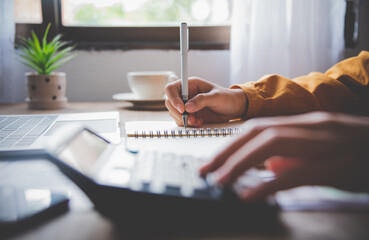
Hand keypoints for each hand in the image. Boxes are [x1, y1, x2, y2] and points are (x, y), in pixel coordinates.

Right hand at [164, 77, 246, 126]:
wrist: (233, 108)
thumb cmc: (226, 98)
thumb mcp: (216, 97)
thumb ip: (202, 100)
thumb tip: (188, 107)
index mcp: (190, 84)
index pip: (171, 88)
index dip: (173, 98)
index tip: (182, 109)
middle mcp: (186, 94)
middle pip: (170, 102)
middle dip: (178, 112)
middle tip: (190, 118)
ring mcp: (186, 105)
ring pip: (174, 113)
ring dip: (183, 120)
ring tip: (197, 121)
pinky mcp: (189, 115)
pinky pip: (181, 121)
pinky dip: (188, 124)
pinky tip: (198, 122)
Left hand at [200, 112, 368, 200]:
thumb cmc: (359, 152)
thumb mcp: (323, 148)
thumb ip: (295, 154)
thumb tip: (271, 166)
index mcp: (305, 124)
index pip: (258, 128)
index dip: (231, 143)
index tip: (212, 160)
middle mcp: (311, 126)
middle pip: (258, 132)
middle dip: (228, 151)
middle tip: (206, 171)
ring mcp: (324, 143)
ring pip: (272, 145)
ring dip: (241, 163)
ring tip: (221, 180)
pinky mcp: (336, 166)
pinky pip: (297, 173)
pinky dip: (270, 184)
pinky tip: (250, 196)